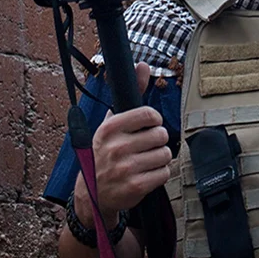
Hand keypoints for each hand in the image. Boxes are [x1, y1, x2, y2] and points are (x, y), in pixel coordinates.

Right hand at [73, 62, 171, 228]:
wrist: (92, 193)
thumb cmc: (105, 152)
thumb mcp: (112, 122)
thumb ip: (132, 93)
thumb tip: (143, 64)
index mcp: (110, 128)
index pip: (149, 114)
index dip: (155, 120)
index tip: (149, 126)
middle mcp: (117, 147)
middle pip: (161, 135)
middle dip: (158, 141)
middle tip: (147, 146)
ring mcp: (126, 168)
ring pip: (165, 154)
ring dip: (160, 158)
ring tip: (146, 160)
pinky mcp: (135, 186)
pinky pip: (165, 173)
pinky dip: (160, 173)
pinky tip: (147, 173)